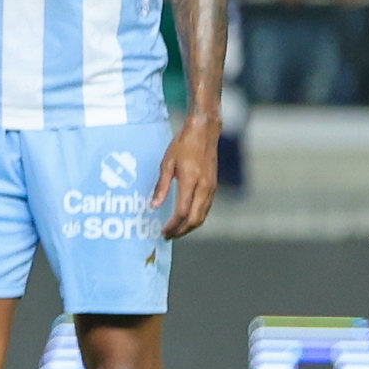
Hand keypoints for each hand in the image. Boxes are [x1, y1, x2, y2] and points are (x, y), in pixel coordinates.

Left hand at [154, 114, 220, 238]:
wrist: (204, 132)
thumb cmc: (182, 145)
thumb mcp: (167, 163)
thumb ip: (161, 187)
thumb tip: (154, 206)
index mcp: (190, 181)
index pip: (182, 211)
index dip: (172, 225)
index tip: (162, 231)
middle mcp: (204, 187)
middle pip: (195, 219)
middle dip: (182, 231)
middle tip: (168, 236)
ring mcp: (211, 188)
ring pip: (203, 215)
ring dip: (189, 226)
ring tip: (175, 231)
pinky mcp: (213, 186)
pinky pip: (206, 208)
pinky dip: (196, 217)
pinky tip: (186, 218)